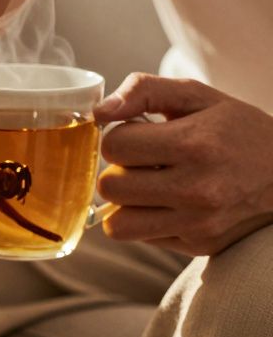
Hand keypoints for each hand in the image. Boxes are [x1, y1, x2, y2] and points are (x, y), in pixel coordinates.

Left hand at [95, 73, 272, 255]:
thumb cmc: (237, 130)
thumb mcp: (198, 96)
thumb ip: (144, 91)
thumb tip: (100, 112)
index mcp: (195, 144)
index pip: (113, 146)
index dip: (119, 138)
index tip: (140, 135)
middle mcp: (197, 188)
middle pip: (109, 186)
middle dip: (118, 171)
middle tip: (143, 163)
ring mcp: (199, 222)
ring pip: (118, 223)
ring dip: (126, 203)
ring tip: (150, 186)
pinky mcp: (200, 245)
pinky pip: (141, 238)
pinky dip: (145, 221)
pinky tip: (169, 204)